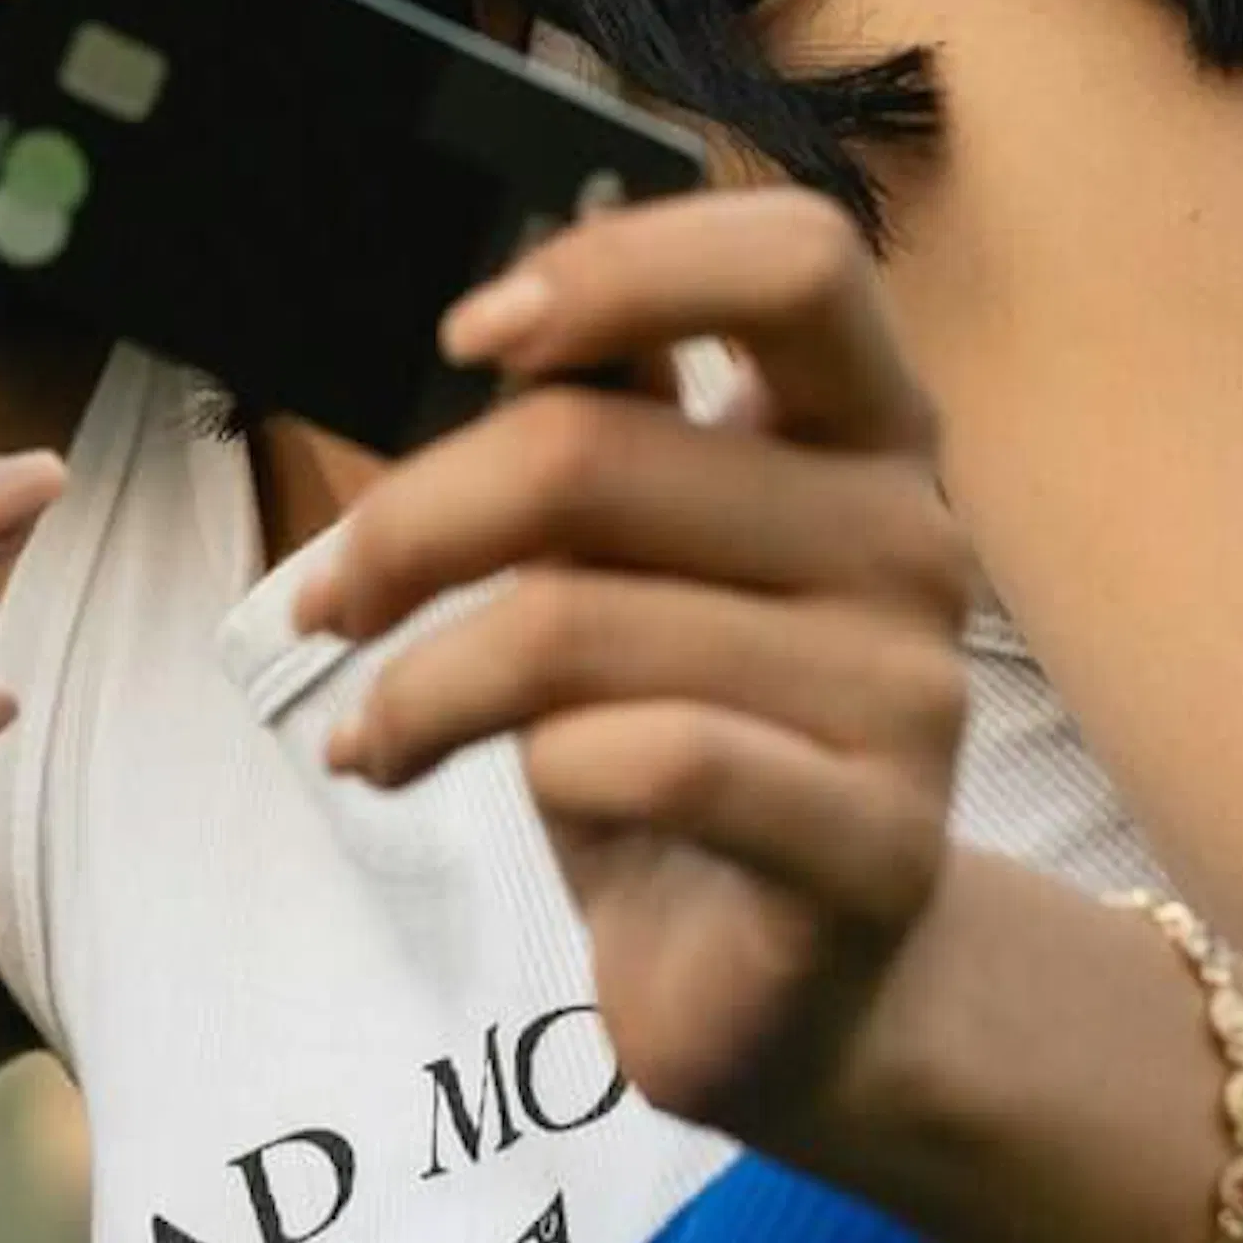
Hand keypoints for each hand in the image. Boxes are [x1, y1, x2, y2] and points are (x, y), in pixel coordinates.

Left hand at [296, 189, 978, 1152]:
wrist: (783, 983)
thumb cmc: (676, 728)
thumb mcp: (625, 559)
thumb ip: (599, 420)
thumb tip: (510, 307)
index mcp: (865, 430)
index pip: (798, 260)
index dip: (623, 266)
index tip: (471, 337)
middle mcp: (912, 538)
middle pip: (599, 453)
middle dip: (413, 524)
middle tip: (330, 598)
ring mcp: (911, 696)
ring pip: (577, 621)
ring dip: (420, 681)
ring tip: (377, 729)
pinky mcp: (879, 846)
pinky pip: (643, 758)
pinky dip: (507, 765)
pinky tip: (440, 788)